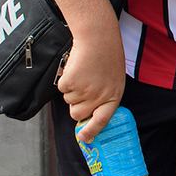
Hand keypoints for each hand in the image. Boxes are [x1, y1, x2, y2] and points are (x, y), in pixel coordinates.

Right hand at [57, 26, 124, 143]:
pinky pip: (61, 88)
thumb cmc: (107, 56)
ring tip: (84, 73)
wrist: (98, 37)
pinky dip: (65, 80)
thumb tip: (90, 114)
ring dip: (72, 90)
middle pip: (78, 114)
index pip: (103, 120)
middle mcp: (99, 96)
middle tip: (84, 88)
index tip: (83, 137)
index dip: (92, 131)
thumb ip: (104, 97)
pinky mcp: (70, 82)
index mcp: (114, 96)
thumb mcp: (113, 79)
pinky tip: (76, 68)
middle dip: (76, 105)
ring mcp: (84, 90)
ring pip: (68, 100)